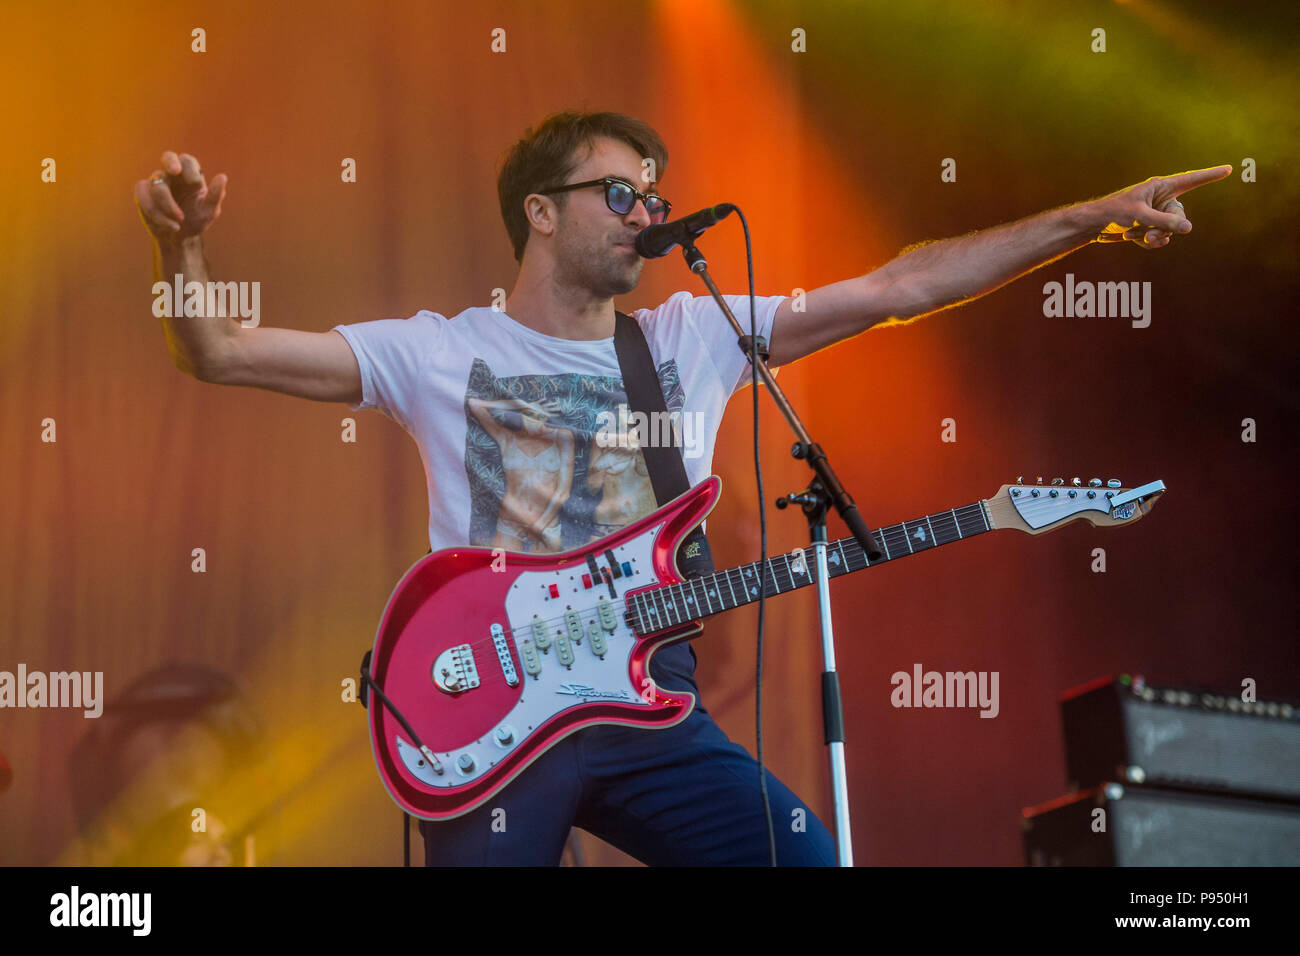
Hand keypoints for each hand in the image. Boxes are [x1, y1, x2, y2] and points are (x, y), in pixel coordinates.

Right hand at [135, 150, 227, 244]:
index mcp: (190, 175)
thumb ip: (216, 195)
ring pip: (156, 185)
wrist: (180, 238)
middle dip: (170, 162)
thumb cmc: (196, 220)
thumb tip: (223, 177)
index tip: (195, 184)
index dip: (190, 169)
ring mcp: (156, 183)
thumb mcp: (209, 211)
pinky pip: (143, 196)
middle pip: (168, 156)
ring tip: (179, 221)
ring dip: (167, 205)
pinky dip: (156, 213)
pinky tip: (169, 225)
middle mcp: (172, 175)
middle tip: (175, 170)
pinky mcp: (143, 194)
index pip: (188, 161)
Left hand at [1093, 164, 1230, 248]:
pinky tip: (1131, 238)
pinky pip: (1159, 239)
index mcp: (1161, 186)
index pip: (1191, 180)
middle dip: (1167, 228)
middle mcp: (1161, 199)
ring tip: (1134, 234)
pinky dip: (1146, 242)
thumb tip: (1188, 228)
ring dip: (1154, 237)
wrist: (1093, 226)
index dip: (1210, 175)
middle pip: (1180, 216)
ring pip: (1170, 230)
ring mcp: (1155, 214)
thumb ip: (1165, 222)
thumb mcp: (1140, 216)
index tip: (1229, 169)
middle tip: (1150, 234)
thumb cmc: (1113, 213)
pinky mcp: (1148, 227)